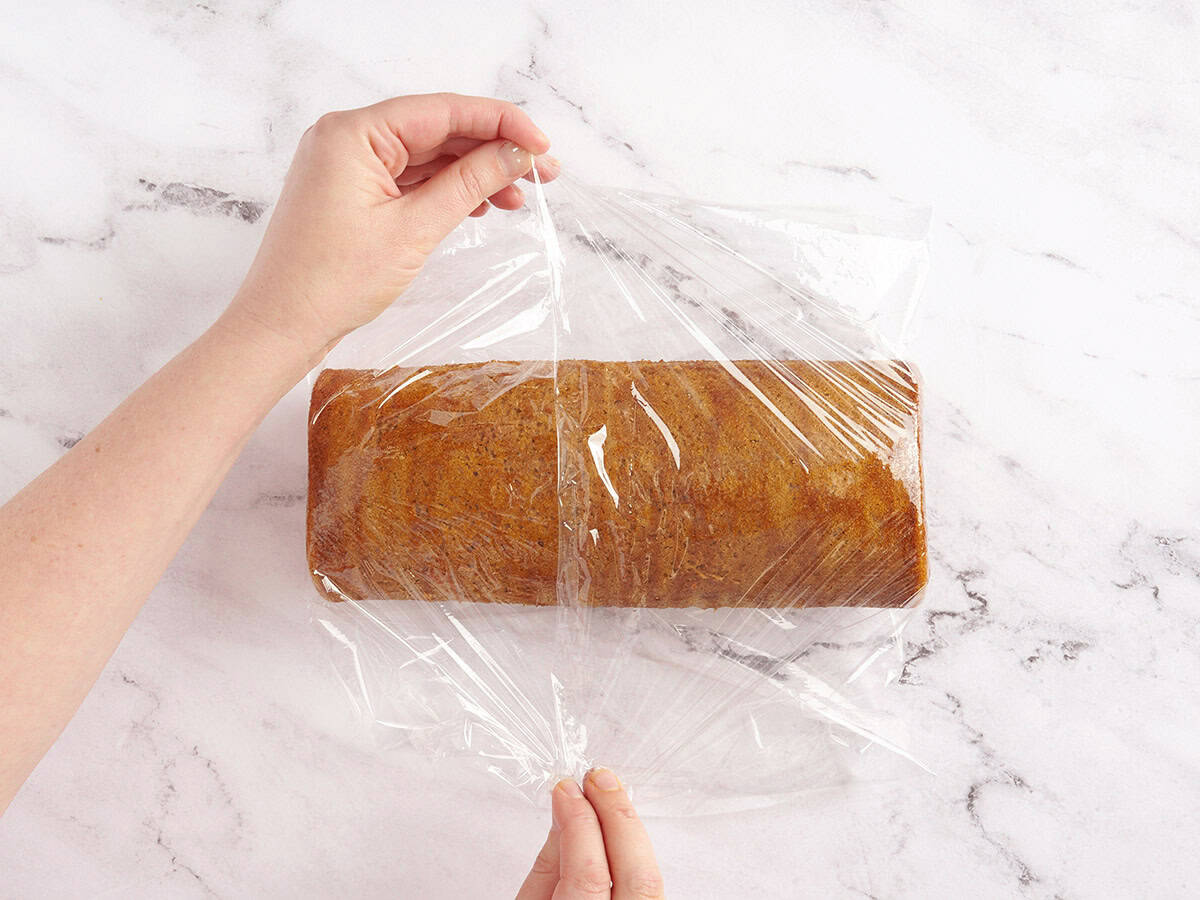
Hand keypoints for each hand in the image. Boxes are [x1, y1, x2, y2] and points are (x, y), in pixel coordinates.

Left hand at [222, 92, 557, 361]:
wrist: (283, 326)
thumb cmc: (332, 282)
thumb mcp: (414, 229)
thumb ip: (468, 183)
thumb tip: (515, 154)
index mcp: (354, 133)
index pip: (442, 111)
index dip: (499, 123)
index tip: (541, 144)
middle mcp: (348, 138)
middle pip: (438, 130)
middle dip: (492, 150)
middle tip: (543, 174)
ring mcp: (348, 165)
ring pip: (428, 156)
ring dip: (474, 173)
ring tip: (518, 198)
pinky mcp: (352, 192)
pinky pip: (410, 178)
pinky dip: (447, 190)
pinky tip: (480, 204)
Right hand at [517, 768, 664, 899]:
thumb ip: (548, 868)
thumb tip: (565, 814)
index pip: (588, 872)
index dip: (578, 821)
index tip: (566, 788)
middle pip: (636, 871)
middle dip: (617, 815)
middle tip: (598, 779)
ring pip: (653, 876)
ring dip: (630, 829)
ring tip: (609, 796)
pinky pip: (652, 885)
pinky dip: (635, 853)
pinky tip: (619, 832)